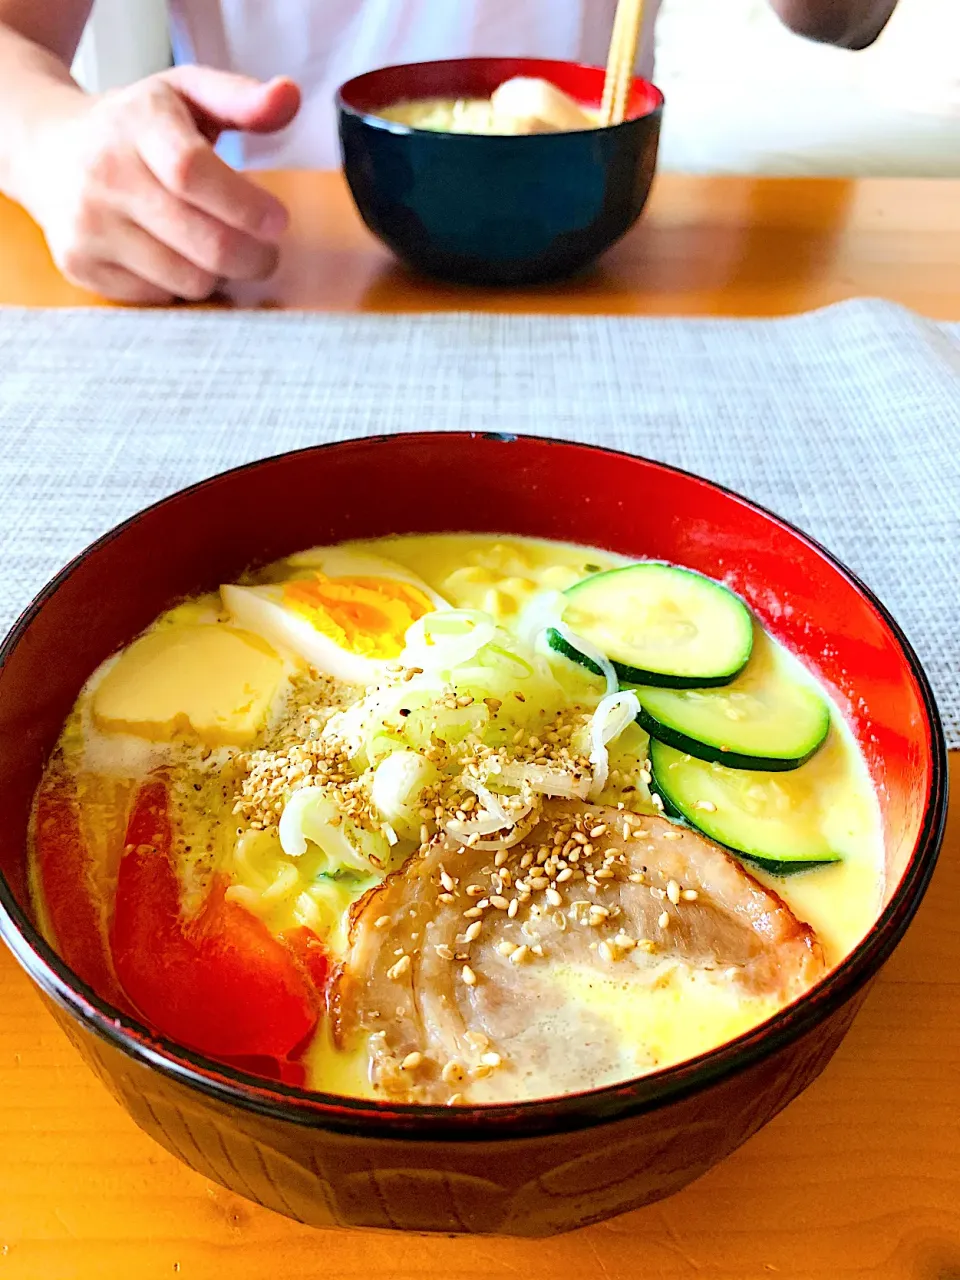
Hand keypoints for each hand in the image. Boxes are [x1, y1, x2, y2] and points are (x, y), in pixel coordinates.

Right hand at [21, 66, 300, 302]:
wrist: (47, 151)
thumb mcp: (185, 94)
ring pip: (188, 280)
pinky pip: (159, 297)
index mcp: (136, 125)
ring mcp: (88, 225)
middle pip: (203, 242)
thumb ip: (241, 99)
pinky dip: (180, 286)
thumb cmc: (135, 126)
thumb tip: (289, 97)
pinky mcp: (80, 264)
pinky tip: (176, 257)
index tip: (278, 221)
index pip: (194, 173)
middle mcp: (104, 175)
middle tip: (266, 253)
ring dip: (218, 275)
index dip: (245, 206)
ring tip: (216, 249)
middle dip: (252, 258)